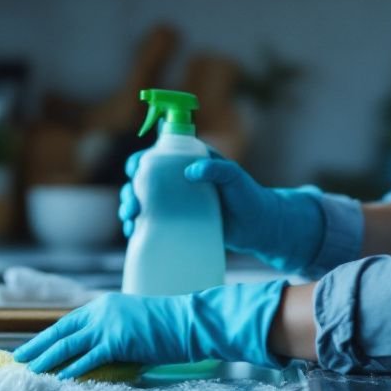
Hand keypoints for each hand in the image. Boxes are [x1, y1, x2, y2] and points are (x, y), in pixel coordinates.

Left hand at [12, 280, 287, 379]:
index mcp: (104, 306)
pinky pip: (91, 358)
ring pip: (70, 344)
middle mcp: (101, 312)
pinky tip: (61, 376)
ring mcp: (109, 325)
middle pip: (61, 332)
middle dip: (37, 346)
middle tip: (18, 358)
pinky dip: (74, 368)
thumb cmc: (166, 326)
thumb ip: (111, 334)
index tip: (30, 346)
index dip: (47, 336)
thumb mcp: (132, 323)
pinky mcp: (119, 340)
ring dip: (48, 359)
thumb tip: (94, 354)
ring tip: (31, 370)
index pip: (67, 322)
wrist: (189, 321)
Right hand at [118, 152, 324, 274]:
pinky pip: (153, 224)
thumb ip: (218, 169)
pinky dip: (139, 227)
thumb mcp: (235, 178)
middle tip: (133, 205)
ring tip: (131, 220)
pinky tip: (134, 233)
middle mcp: (178, 183)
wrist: (260, 229)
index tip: (135, 170)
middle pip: (143, 182)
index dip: (141, 161)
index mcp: (188, 163)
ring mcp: (177, 205)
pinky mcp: (179, 225)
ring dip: (130, 208)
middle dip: (130, 190)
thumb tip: (191, 171)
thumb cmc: (250, 197)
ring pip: (144, 203)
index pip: (157, 157)